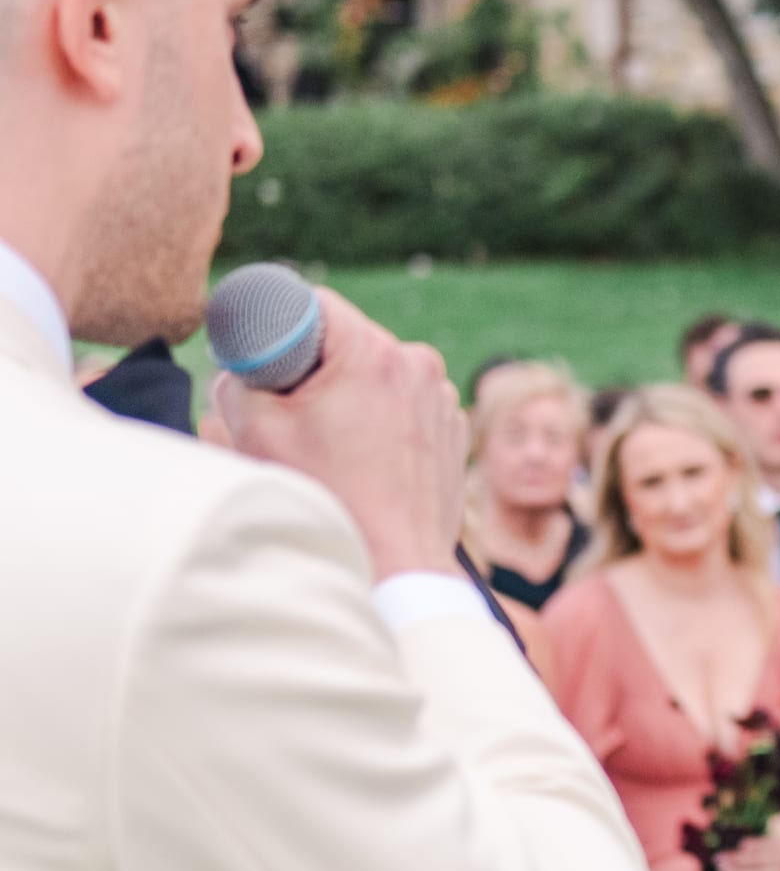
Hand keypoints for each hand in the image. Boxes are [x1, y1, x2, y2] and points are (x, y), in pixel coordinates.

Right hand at [215, 290, 465, 580]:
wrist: (398, 565)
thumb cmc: (331, 498)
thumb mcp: (257, 432)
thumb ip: (235, 383)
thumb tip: (238, 371)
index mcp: (376, 352)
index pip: (316, 305)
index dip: (281, 324)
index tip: (264, 356)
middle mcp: (420, 365)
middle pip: (349, 344)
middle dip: (315, 371)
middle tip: (291, 415)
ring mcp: (443, 399)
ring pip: (378, 378)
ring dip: (350, 399)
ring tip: (332, 449)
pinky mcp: (453, 431)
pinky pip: (406, 408)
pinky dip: (381, 424)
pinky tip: (364, 464)